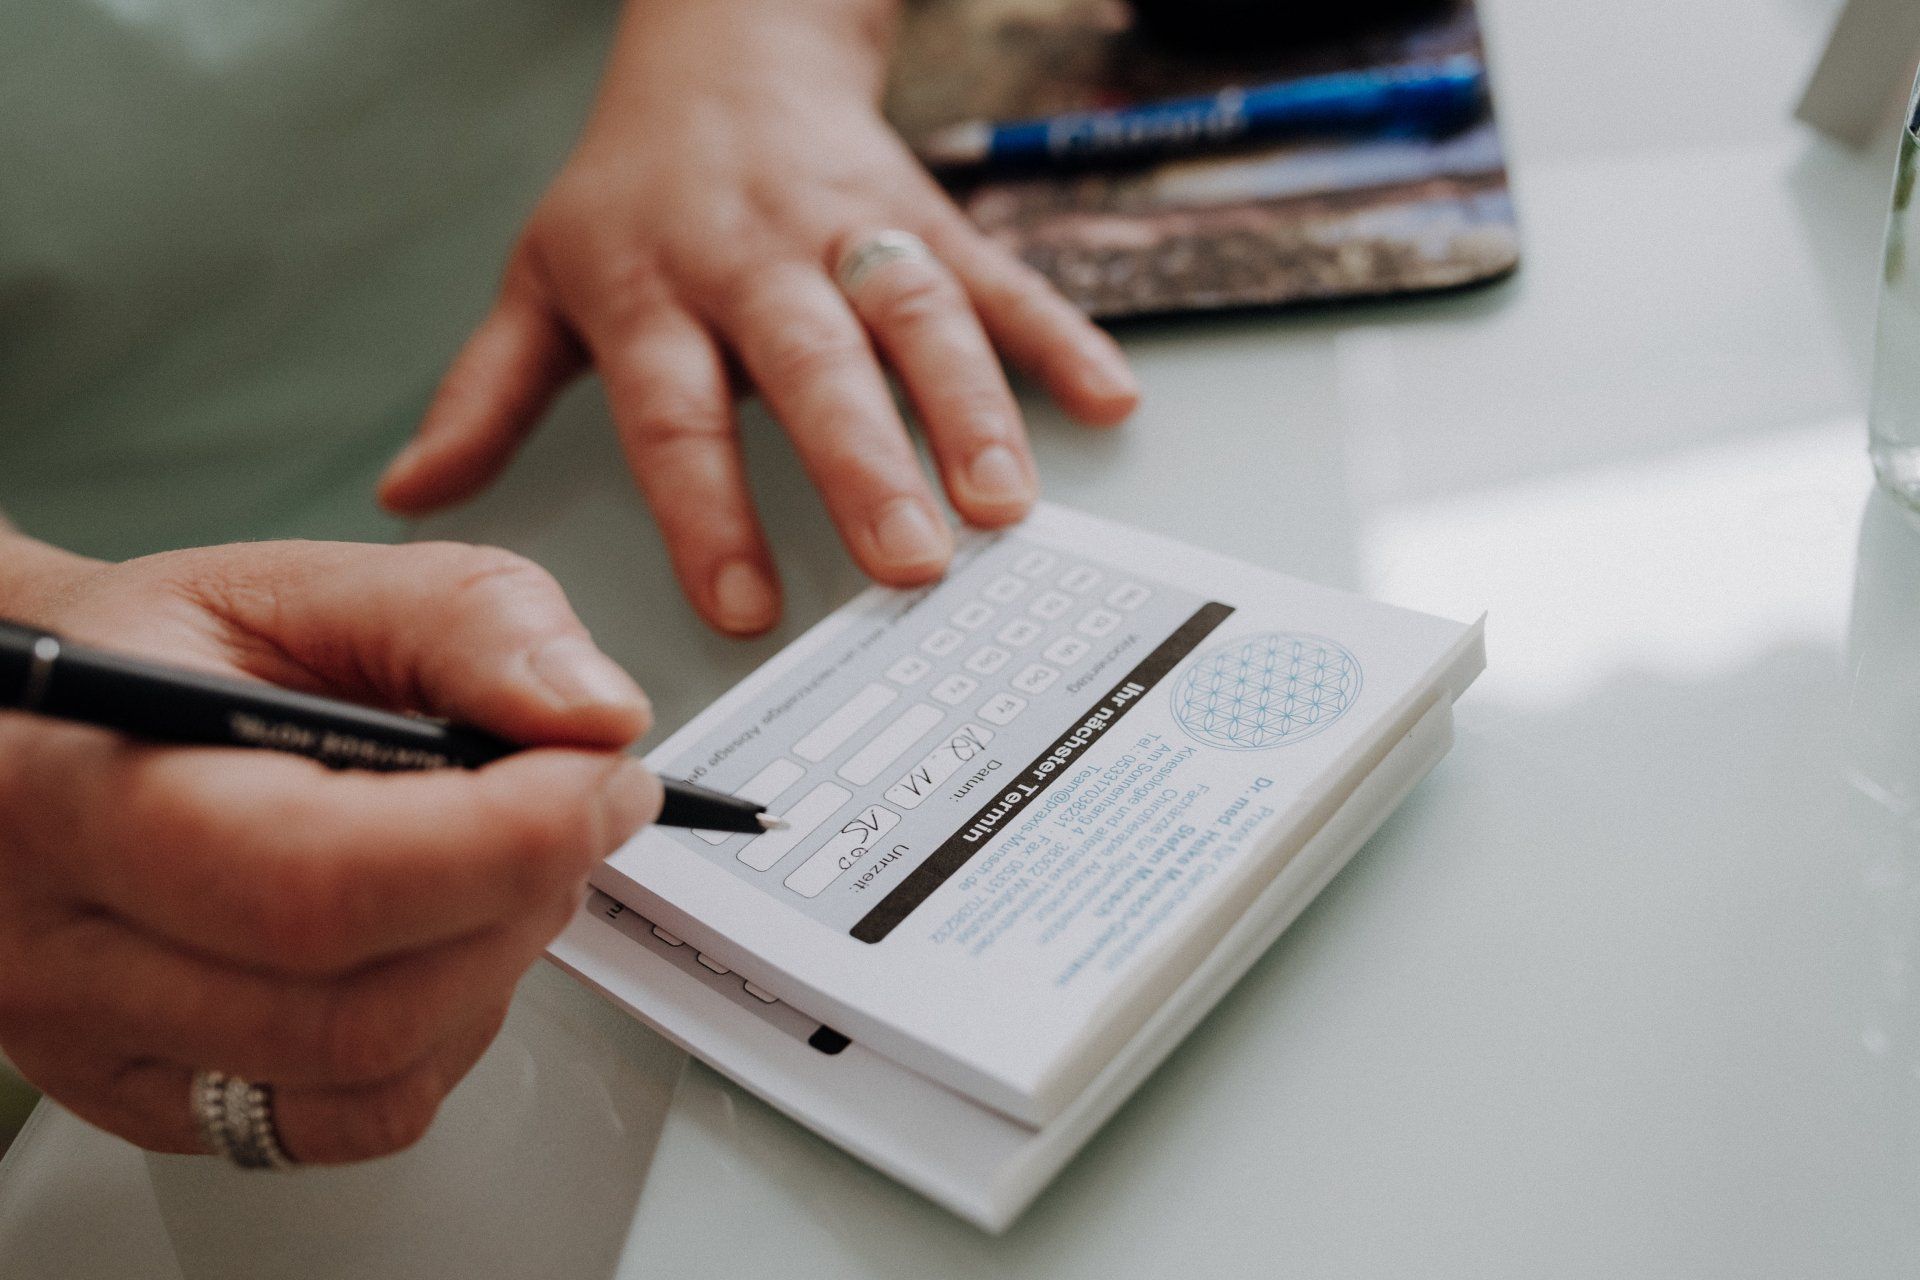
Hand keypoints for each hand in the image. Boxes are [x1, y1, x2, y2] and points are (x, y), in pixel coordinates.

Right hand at [0, 536, 658, 1161]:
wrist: (60, 721)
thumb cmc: (167, 649)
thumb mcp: (306, 581)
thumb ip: (465, 619)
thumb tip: (595, 715)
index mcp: (82, 789)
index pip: (318, 880)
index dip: (507, 841)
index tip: (607, 776)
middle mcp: (65, 948)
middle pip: (359, 1004)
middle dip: (524, 899)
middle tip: (577, 807)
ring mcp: (100, 1044)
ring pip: (370, 1074)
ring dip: (497, 963)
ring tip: (502, 858)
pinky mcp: (152, 1099)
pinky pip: (349, 1118)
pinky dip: (444, 1031)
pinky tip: (441, 939)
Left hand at [377, 0, 1139, 635]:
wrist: (728, 45)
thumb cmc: (634, 189)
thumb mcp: (543, 277)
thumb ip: (488, 390)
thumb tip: (411, 493)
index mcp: (654, 286)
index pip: (677, 411)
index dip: (710, 511)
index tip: (746, 610)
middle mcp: (756, 256)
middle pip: (813, 363)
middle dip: (866, 463)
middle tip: (910, 564)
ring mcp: (852, 229)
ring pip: (917, 314)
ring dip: (971, 406)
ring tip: (1007, 503)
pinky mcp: (929, 215)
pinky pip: (1001, 273)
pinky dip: (1059, 334)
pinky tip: (1108, 398)